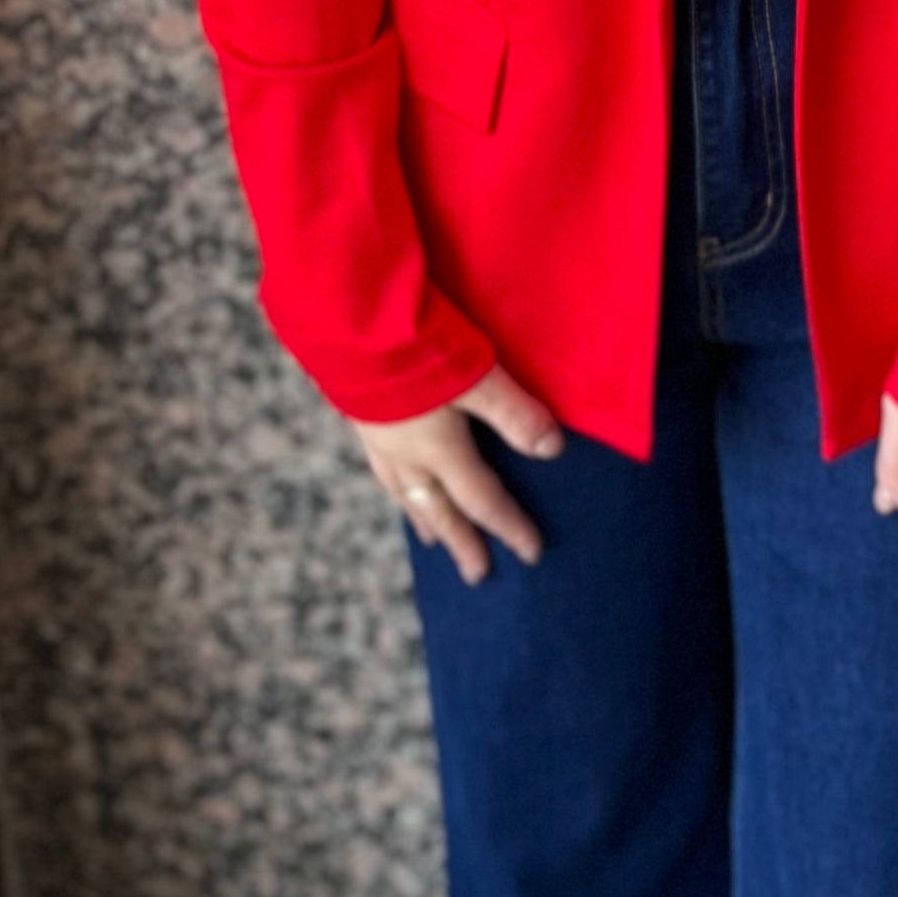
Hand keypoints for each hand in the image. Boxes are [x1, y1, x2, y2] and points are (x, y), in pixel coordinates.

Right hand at [357, 367, 564, 583]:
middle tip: (476, 574)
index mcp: (437, 450)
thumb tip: (553, 450)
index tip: (530, 554)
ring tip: (430, 536)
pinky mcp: (358, 413)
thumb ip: (513, 413)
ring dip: (422, 517)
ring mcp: (376, 436)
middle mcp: (405, 454)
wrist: (344, 322)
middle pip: (438, 509)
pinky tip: (394, 475)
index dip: (508, 526)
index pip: (480, 498)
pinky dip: (395, 485)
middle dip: (460, 541)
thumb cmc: (412, 346)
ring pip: (403, 492)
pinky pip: (381, 468)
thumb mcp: (475, 375)